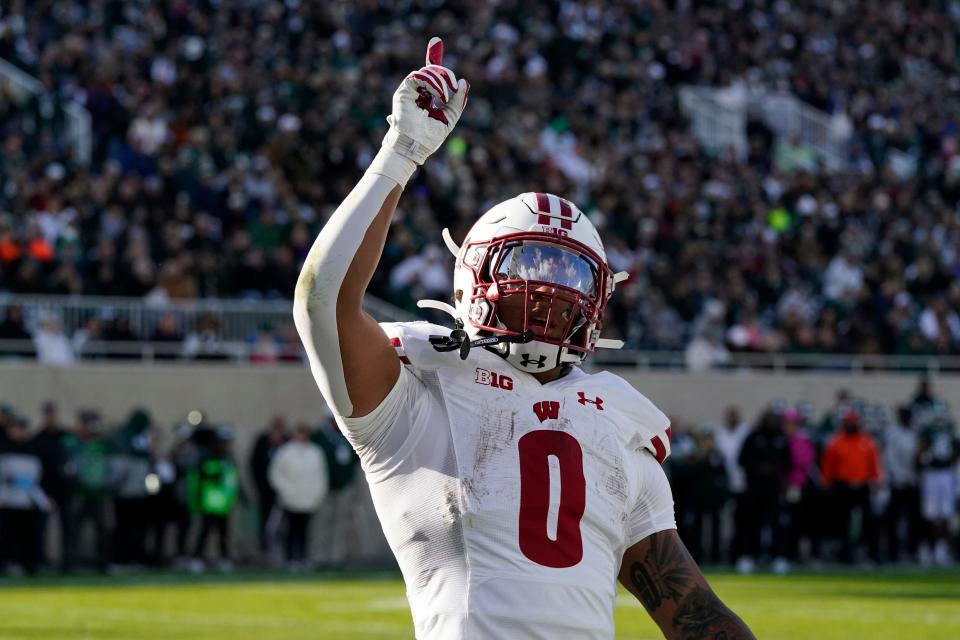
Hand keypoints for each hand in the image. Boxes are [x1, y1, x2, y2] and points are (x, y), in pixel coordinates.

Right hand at [382, 37, 469, 164]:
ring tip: (446, 96)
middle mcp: (416, 92)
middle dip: (444, 73)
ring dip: (441, 81)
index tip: (436, 42)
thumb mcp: (449, 117)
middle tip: (453, 84)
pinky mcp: (403, 91)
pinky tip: (440, 94)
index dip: (434, 58)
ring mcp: (409, 91)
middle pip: (429, 70)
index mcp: (425, 98)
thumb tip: (464, 82)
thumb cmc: (429, 138)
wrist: (414, 148)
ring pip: (427, 72)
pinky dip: (433, 82)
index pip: (431, 75)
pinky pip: (420, 76)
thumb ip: (457, 101)